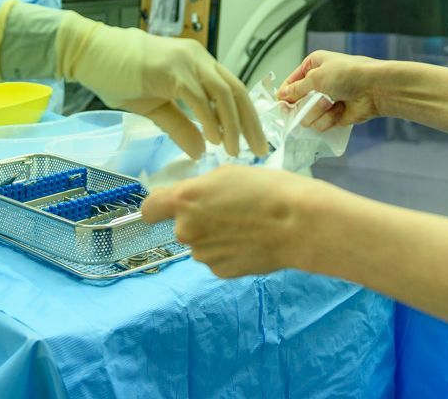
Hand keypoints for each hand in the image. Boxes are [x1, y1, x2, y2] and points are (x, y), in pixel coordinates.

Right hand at [0, 2, 265, 158]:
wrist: (91, 54)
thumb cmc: (120, 75)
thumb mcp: (156, 107)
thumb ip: (181, 126)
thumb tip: (202, 151)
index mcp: (198, 64)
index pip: (233, 90)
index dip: (247, 117)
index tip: (256, 142)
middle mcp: (198, 58)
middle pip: (236, 91)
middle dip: (250, 122)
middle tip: (261, 149)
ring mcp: (186, 60)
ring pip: (222, 92)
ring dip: (232, 123)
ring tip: (236, 149)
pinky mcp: (171, 68)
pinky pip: (197, 96)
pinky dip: (209, 118)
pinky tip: (214, 138)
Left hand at [141, 166, 328, 278]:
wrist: (298, 224)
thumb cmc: (267, 188)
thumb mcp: (228, 174)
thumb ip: (201, 189)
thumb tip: (193, 203)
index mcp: (184, 200)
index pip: (149, 209)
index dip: (159, 207)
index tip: (169, 207)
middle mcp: (186, 230)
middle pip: (181, 226)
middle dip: (199, 219)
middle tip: (230, 210)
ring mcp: (203, 255)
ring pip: (201, 243)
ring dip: (215, 236)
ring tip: (247, 227)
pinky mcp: (220, 272)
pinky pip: (217, 259)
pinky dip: (229, 252)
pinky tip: (251, 243)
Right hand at [278, 51, 388, 131]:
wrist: (375, 89)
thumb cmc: (348, 74)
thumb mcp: (316, 77)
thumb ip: (296, 89)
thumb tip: (282, 96)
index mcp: (313, 67)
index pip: (291, 82)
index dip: (285, 93)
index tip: (281, 103)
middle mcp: (319, 84)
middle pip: (297, 102)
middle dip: (303, 104)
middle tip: (312, 101)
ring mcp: (326, 101)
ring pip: (307, 116)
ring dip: (318, 111)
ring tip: (332, 102)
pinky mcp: (334, 117)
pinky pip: (320, 125)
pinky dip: (329, 119)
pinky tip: (340, 111)